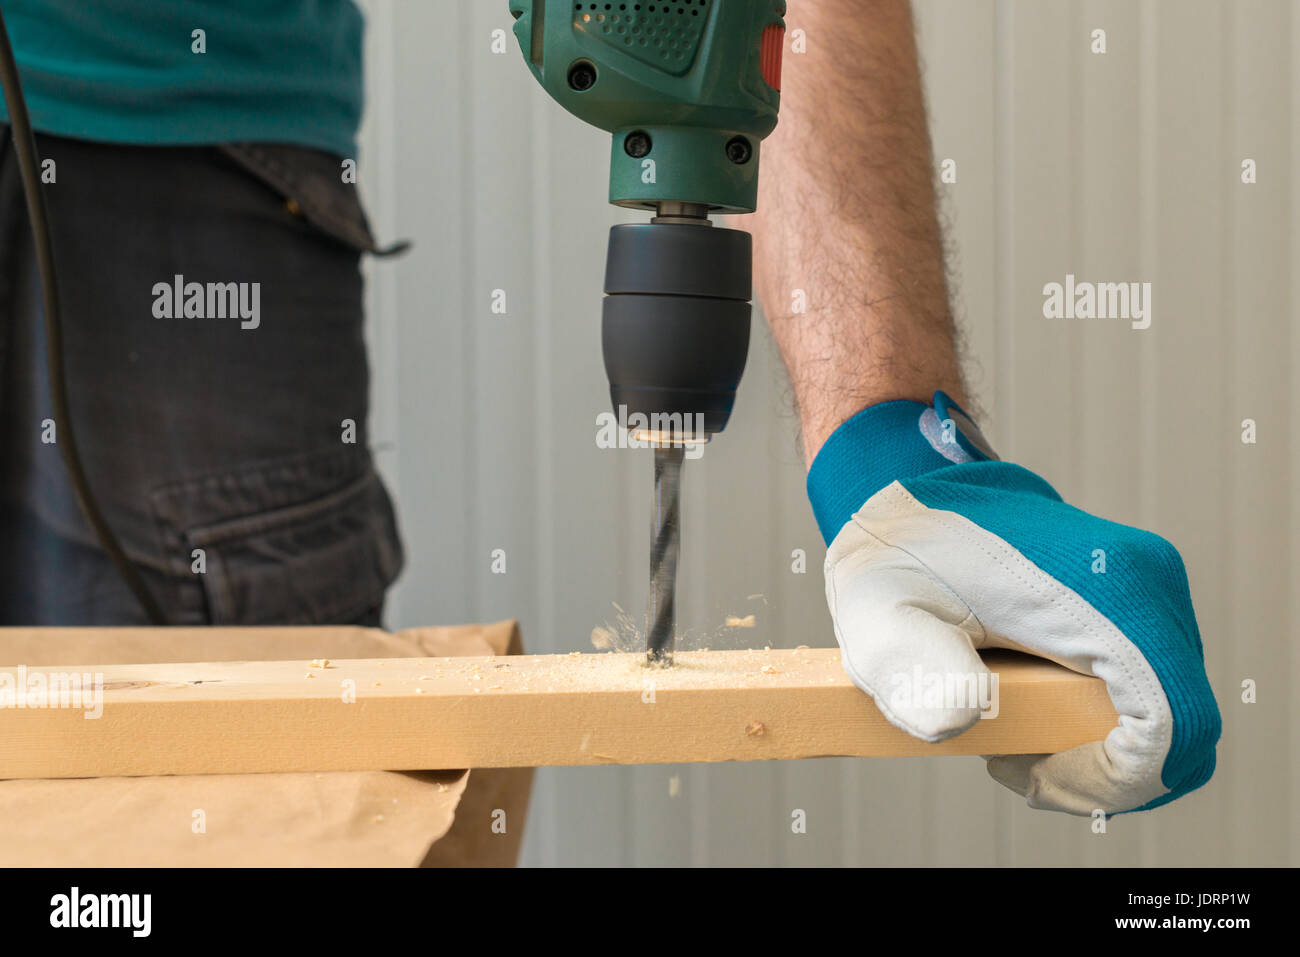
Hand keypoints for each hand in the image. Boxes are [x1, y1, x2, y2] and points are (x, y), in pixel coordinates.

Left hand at [812, 394, 1220, 814]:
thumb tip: (963, 717)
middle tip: (1012, 763)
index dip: (1112, 780)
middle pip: (1179, 730)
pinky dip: (1104, 724)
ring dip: (1101, 750)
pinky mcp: (1143, 596)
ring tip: (1010, 737)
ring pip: (1170, 713)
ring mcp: (1154, 587)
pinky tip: (1028, 711)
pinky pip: (1153, 689)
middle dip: (1101, 775)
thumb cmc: (894, 550)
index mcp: (1106, 589)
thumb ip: (910, 668)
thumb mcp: (878, 611)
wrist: (912, 482)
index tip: (1032, 776)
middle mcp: (1150, 582)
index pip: (1170, 724)